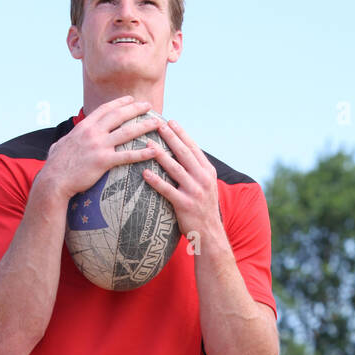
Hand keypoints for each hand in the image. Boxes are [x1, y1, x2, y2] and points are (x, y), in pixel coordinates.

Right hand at [35, 97, 160, 200]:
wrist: (54, 179)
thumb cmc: (56, 165)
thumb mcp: (61, 145)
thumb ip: (68, 140)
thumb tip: (63, 141)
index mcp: (84, 126)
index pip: (105, 109)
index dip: (120, 102)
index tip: (131, 99)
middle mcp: (93, 132)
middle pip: (119, 115)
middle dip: (136, 108)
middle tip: (149, 106)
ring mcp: (99, 146)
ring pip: (127, 132)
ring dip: (144, 126)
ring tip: (157, 123)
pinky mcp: (104, 161)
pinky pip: (127, 156)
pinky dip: (142, 153)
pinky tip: (154, 151)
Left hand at [141, 117, 221, 240]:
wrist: (210, 233)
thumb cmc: (203, 208)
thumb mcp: (205, 185)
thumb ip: (196, 170)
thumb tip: (182, 153)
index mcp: (208, 172)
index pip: (193, 148)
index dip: (181, 133)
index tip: (170, 121)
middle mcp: (203, 179)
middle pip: (184, 153)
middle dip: (170, 137)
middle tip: (157, 124)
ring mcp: (194, 192)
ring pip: (175, 169)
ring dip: (161, 155)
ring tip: (148, 144)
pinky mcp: (185, 205)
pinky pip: (167, 190)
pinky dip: (156, 181)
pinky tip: (145, 173)